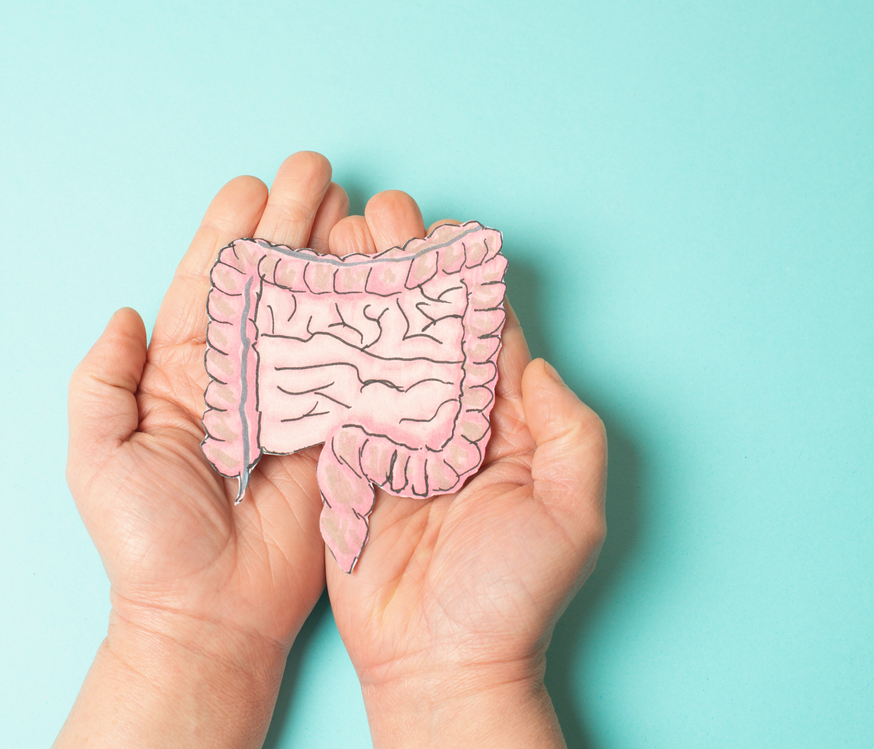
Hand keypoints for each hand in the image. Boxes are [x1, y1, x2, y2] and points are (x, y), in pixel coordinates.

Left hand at [56, 152, 348, 747]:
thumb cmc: (146, 542)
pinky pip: (353, 365)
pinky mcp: (334, 431)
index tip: (249, 184)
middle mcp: (242, 378)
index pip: (208, 286)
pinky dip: (369, 319)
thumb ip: (100, 380)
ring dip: (332, 255)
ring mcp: (292, 402)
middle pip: (269, 284)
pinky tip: (383, 273)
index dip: (227, 233)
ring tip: (353, 202)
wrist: (207, 615)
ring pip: (315, 311)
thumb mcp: (98, 456)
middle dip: (290, 222)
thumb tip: (124, 310)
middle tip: (314, 169)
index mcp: (183, 376)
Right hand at [324, 192, 607, 747]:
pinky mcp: (344, 462)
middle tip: (377, 209)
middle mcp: (443, 419)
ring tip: (336, 236)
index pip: (481, 332)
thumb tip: (537, 362)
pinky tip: (302, 301)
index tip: (439, 225)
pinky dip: (318, 348)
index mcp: (500, 421)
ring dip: (356, 292)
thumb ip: (570, 431)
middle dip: (400, 265)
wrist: (440, 664)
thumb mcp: (571, 512)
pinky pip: (331, 395)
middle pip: (420, 325)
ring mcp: (390, 437)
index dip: (461, 277)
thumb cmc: (513, 596)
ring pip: (372, 348)